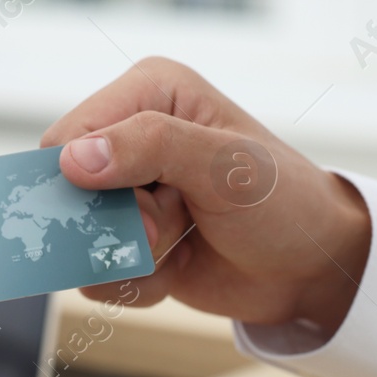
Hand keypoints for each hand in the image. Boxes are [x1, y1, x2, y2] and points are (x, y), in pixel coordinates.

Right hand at [42, 57, 372, 331]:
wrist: (310, 271)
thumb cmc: (284, 204)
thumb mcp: (226, 166)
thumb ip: (151, 147)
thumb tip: (73, 158)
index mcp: (149, 93)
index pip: (67, 137)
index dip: (85, 182)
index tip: (141, 205)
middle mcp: (130, 136)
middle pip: (65, 193)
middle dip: (117, 224)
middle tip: (170, 230)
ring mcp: (126, 192)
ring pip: (76, 240)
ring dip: (129, 257)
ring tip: (180, 244)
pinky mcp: (125, 239)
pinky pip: (94, 274)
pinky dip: (135, 283)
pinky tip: (176, 268)